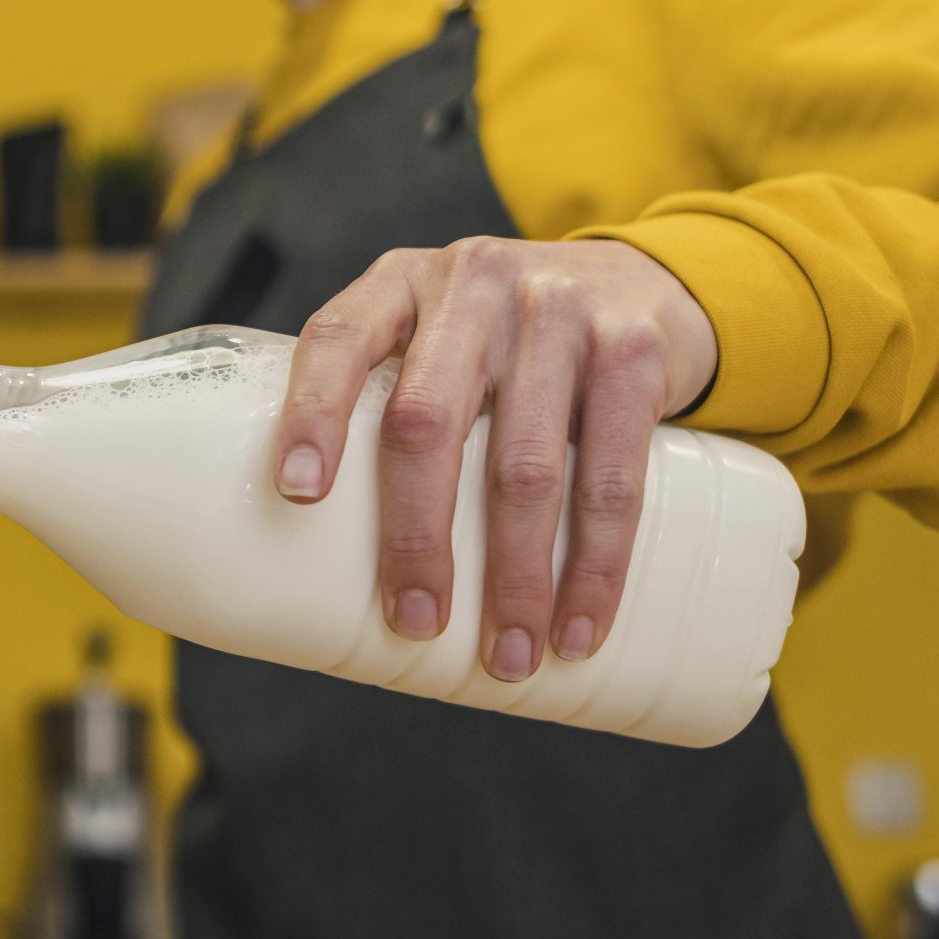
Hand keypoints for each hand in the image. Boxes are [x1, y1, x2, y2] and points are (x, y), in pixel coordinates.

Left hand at [272, 237, 718, 681]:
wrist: (641, 284)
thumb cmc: (504, 339)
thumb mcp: (436, 335)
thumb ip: (387, 400)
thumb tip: (323, 560)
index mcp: (401, 284)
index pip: (337, 339)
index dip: (312, 413)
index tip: (297, 495)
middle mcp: (472, 284)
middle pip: (427, 421)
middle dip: (416, 537)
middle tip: (414, 621)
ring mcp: (558, 310)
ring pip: (525, 467)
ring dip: (514, 577)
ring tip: (506, 655)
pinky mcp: (634, 350)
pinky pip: (614, 476)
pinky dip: (597, 565)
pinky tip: (580, 624)